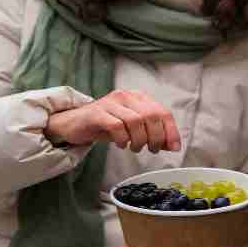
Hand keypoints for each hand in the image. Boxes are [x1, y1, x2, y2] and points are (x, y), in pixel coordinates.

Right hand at [45, 89, 179, 152]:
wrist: (74, 123)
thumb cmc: (105, 126)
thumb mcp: (132, 129)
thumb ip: (152, 134)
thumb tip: (171, 145)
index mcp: (138, 98)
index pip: (162, 111)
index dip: (171, 131)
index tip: (173, 147)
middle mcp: (126, 96)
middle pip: (151, 115)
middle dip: (156, 137)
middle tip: (152, 149)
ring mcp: (111, 103)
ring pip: (136, 121)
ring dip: (140, 140)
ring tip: (135, 148)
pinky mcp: (97, 113)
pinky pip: (117, 126)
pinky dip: (123, 139)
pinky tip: (121, 144)